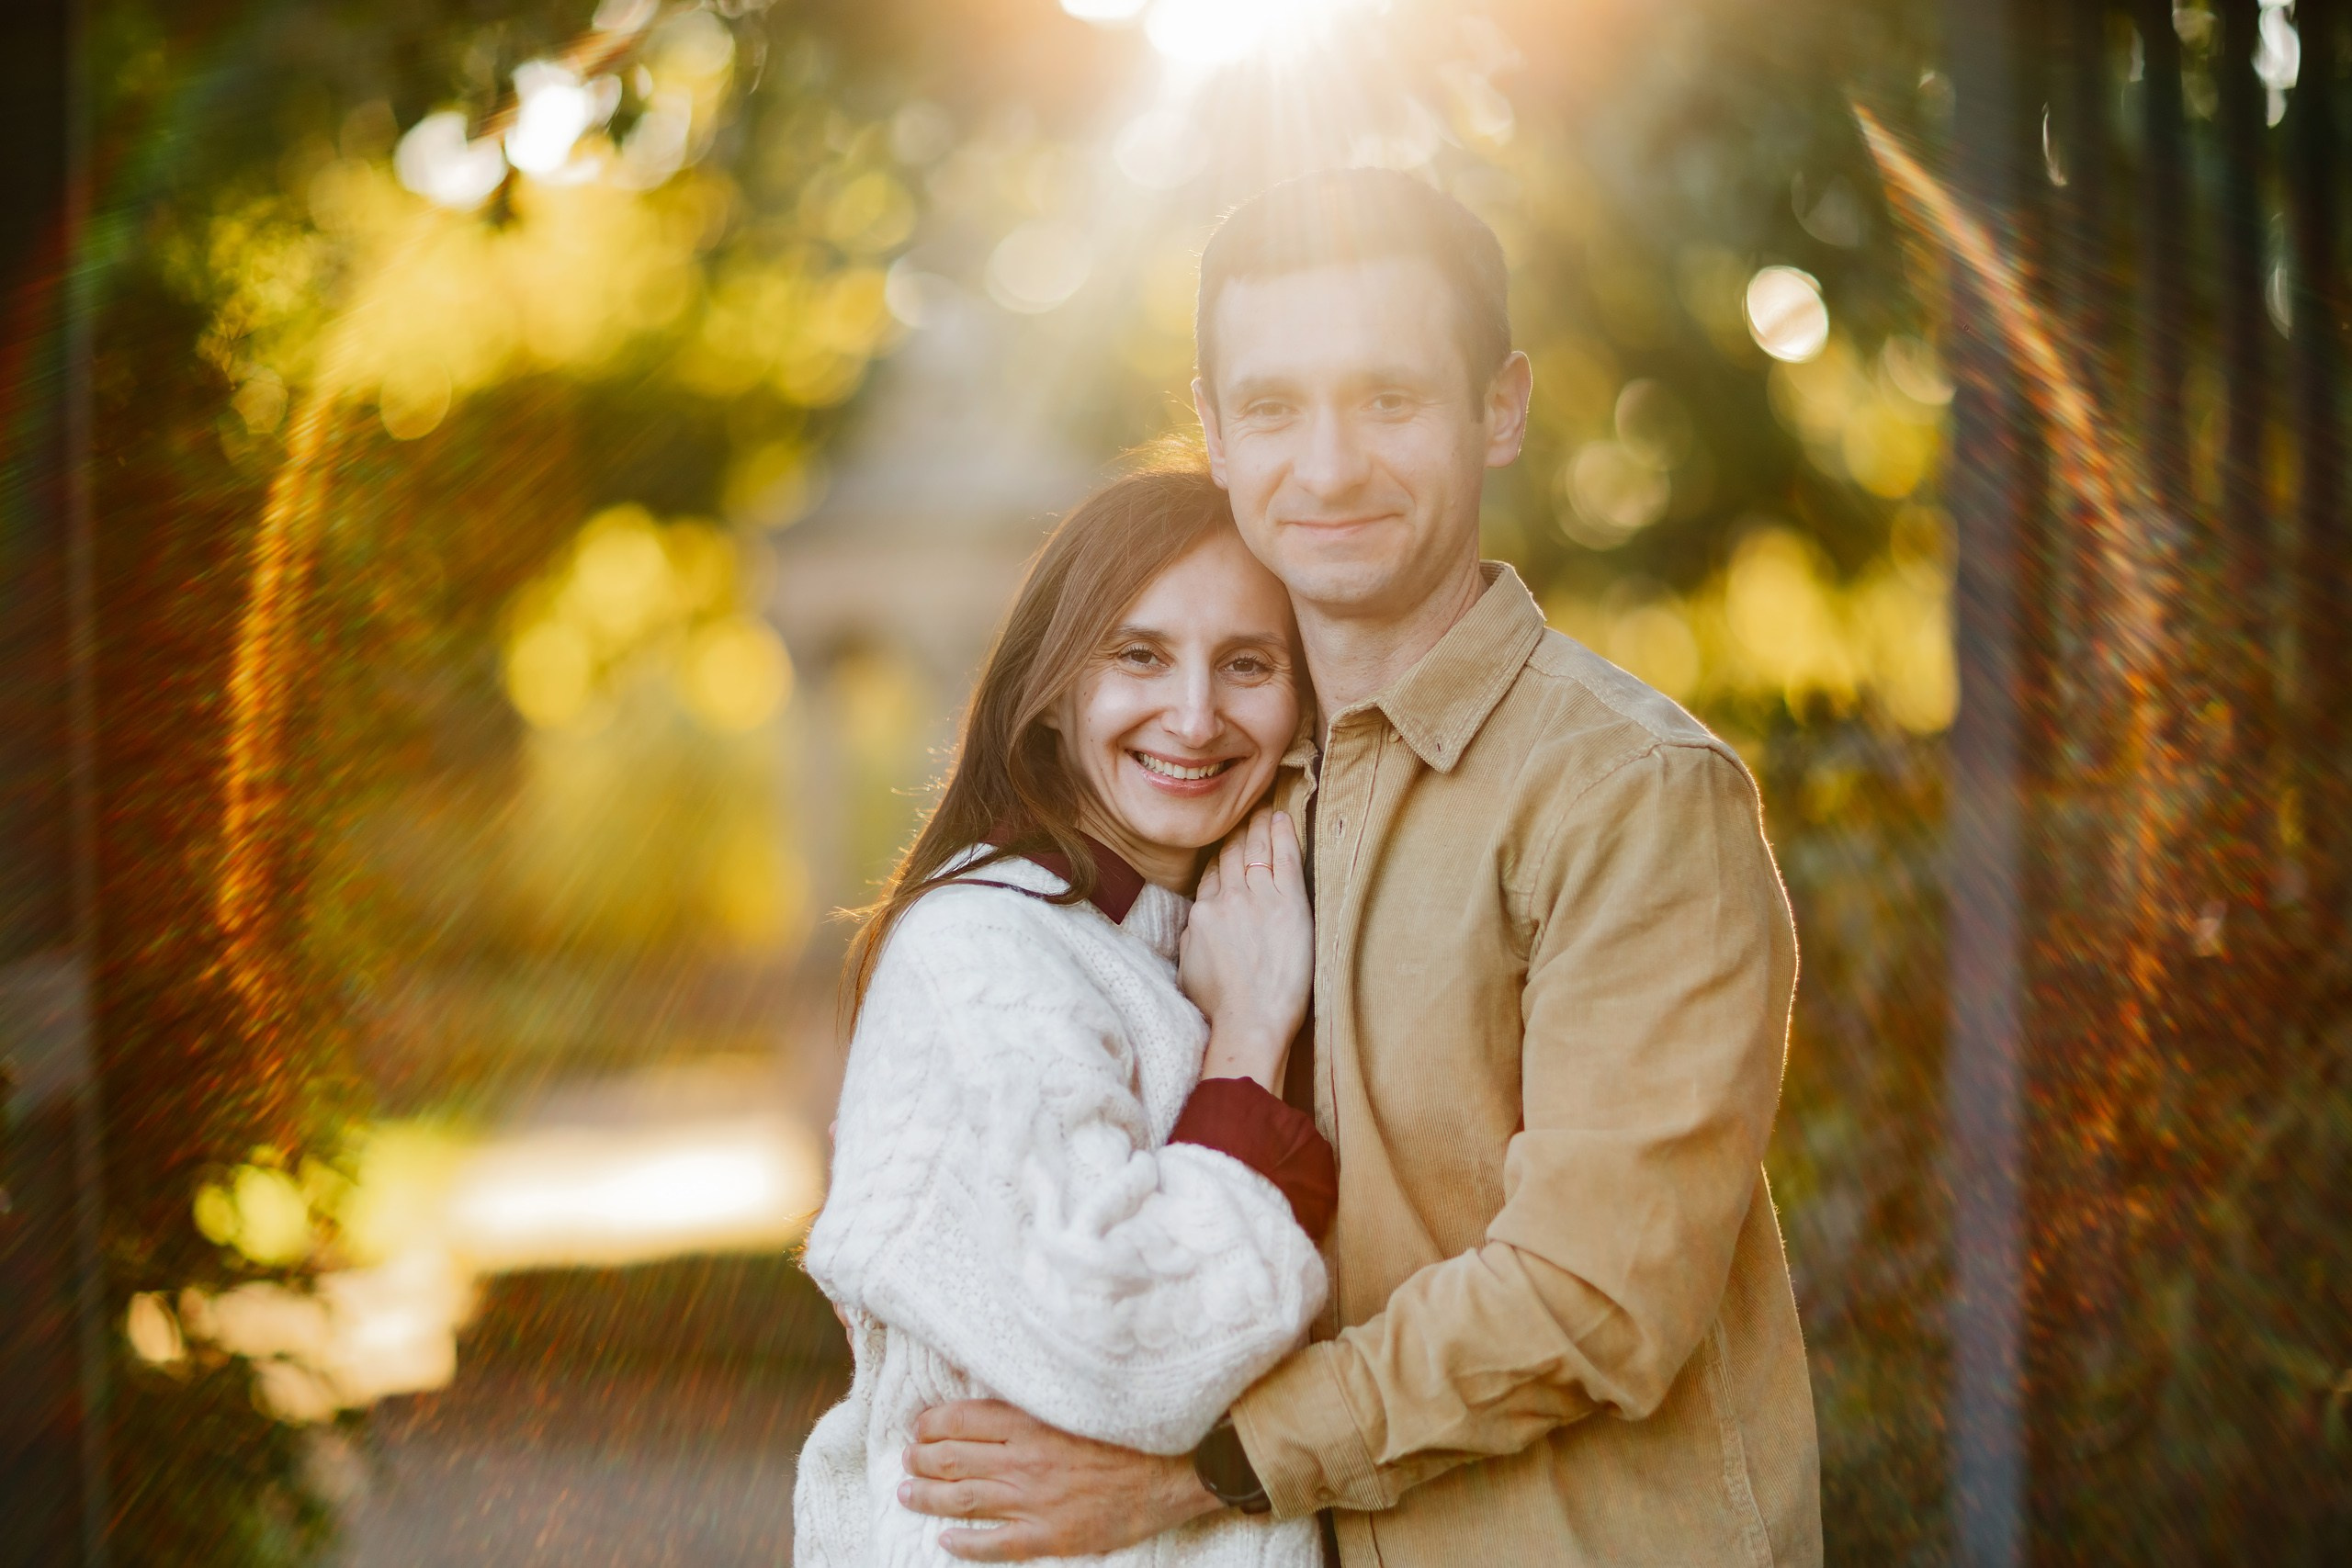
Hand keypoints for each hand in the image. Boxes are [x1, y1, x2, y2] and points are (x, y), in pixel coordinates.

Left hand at [899, 1399, 1220, 1560]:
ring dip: (927, 1497)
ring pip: (963, 1499)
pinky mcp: (1049, 1535)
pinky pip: (995, 1544)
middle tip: (906, 1462)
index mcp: (1030, 1422)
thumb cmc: (1127, 1430)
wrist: (1173, 1469)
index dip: (931, 1425)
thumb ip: (1035, 1402)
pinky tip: (945, 1542)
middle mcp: (1023, 1460)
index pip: (960, 1419)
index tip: (918, 1428)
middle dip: (920, 1461)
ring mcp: (1033, 1501)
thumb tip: (996, 1397)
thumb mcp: (1075, 1402)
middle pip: (953, 1459)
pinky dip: (964, 1544)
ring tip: (906, 1494)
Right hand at [1181, 809, 1310, 1092]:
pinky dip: (1282, 834)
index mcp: (1202, 914)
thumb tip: (1200, 921)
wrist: (1249, 1021)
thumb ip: (1194, 937)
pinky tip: (1282, 818)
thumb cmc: (1220, 1008)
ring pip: (1255, 849)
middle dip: (1238, 831)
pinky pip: (1285, 857)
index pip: (1211, 874)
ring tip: (1262, 807)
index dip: (1220, 856)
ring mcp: (1257, 898)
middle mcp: (1226, 899)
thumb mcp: (1189, 969)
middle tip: (1244, 810)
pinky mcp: (1288, 903)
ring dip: (1258, 825)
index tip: (1227, 844)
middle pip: (1231, 855)